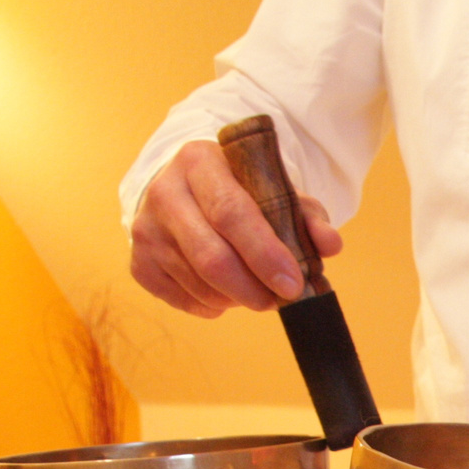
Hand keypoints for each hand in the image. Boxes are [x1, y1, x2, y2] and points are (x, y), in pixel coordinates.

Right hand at [128, 139, 343, 317]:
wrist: (184, 189)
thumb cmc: (239, 191)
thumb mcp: (274, 190)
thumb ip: (307, 215)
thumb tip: (330, 244)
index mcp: (199, 162)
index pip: (231, 213)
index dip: (265, 254)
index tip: (293, 284)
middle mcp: (164, 192)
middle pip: (211, 256)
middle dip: (254, 289)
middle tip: (280, 300)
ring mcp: (145, 230)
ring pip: (199, 284)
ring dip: (237, 298)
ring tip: (257, 291)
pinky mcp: (139, 263)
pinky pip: (183, 300)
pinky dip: (213, 306)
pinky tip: (226, 293)